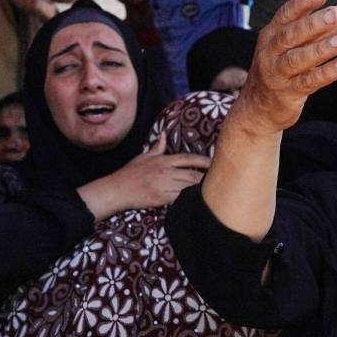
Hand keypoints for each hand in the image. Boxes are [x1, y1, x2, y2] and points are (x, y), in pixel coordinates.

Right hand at [77, 133, 211, 219]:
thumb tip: (163, 135)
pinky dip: (189, 199)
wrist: (117, 190)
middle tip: (219, 181)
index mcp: (163, 161)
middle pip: (192, 174)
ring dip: (200, 189)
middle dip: (206, 178)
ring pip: (188, 187)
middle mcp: (166, 172)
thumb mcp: (144, 157)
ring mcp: (164, 185)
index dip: (203, 161)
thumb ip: (157, 147)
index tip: (214, 163)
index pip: (188, 159)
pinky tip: (197, 201)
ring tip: (213, 192)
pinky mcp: (161, 198)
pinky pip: (180, 199)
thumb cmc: (130, 173)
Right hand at [231, 0, 336, 135]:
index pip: (286, 14)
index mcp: (270, 35)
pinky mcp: (287, 94)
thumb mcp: (291, 47)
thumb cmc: (280, 72)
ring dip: (321, 48)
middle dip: (314, 23)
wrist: (257, 110)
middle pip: (291, 35)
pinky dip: (327, 73)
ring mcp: (276, 74)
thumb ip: (314, 31)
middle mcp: (270, 52)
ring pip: (298, 59)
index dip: (304, 2)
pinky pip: (308, 82)